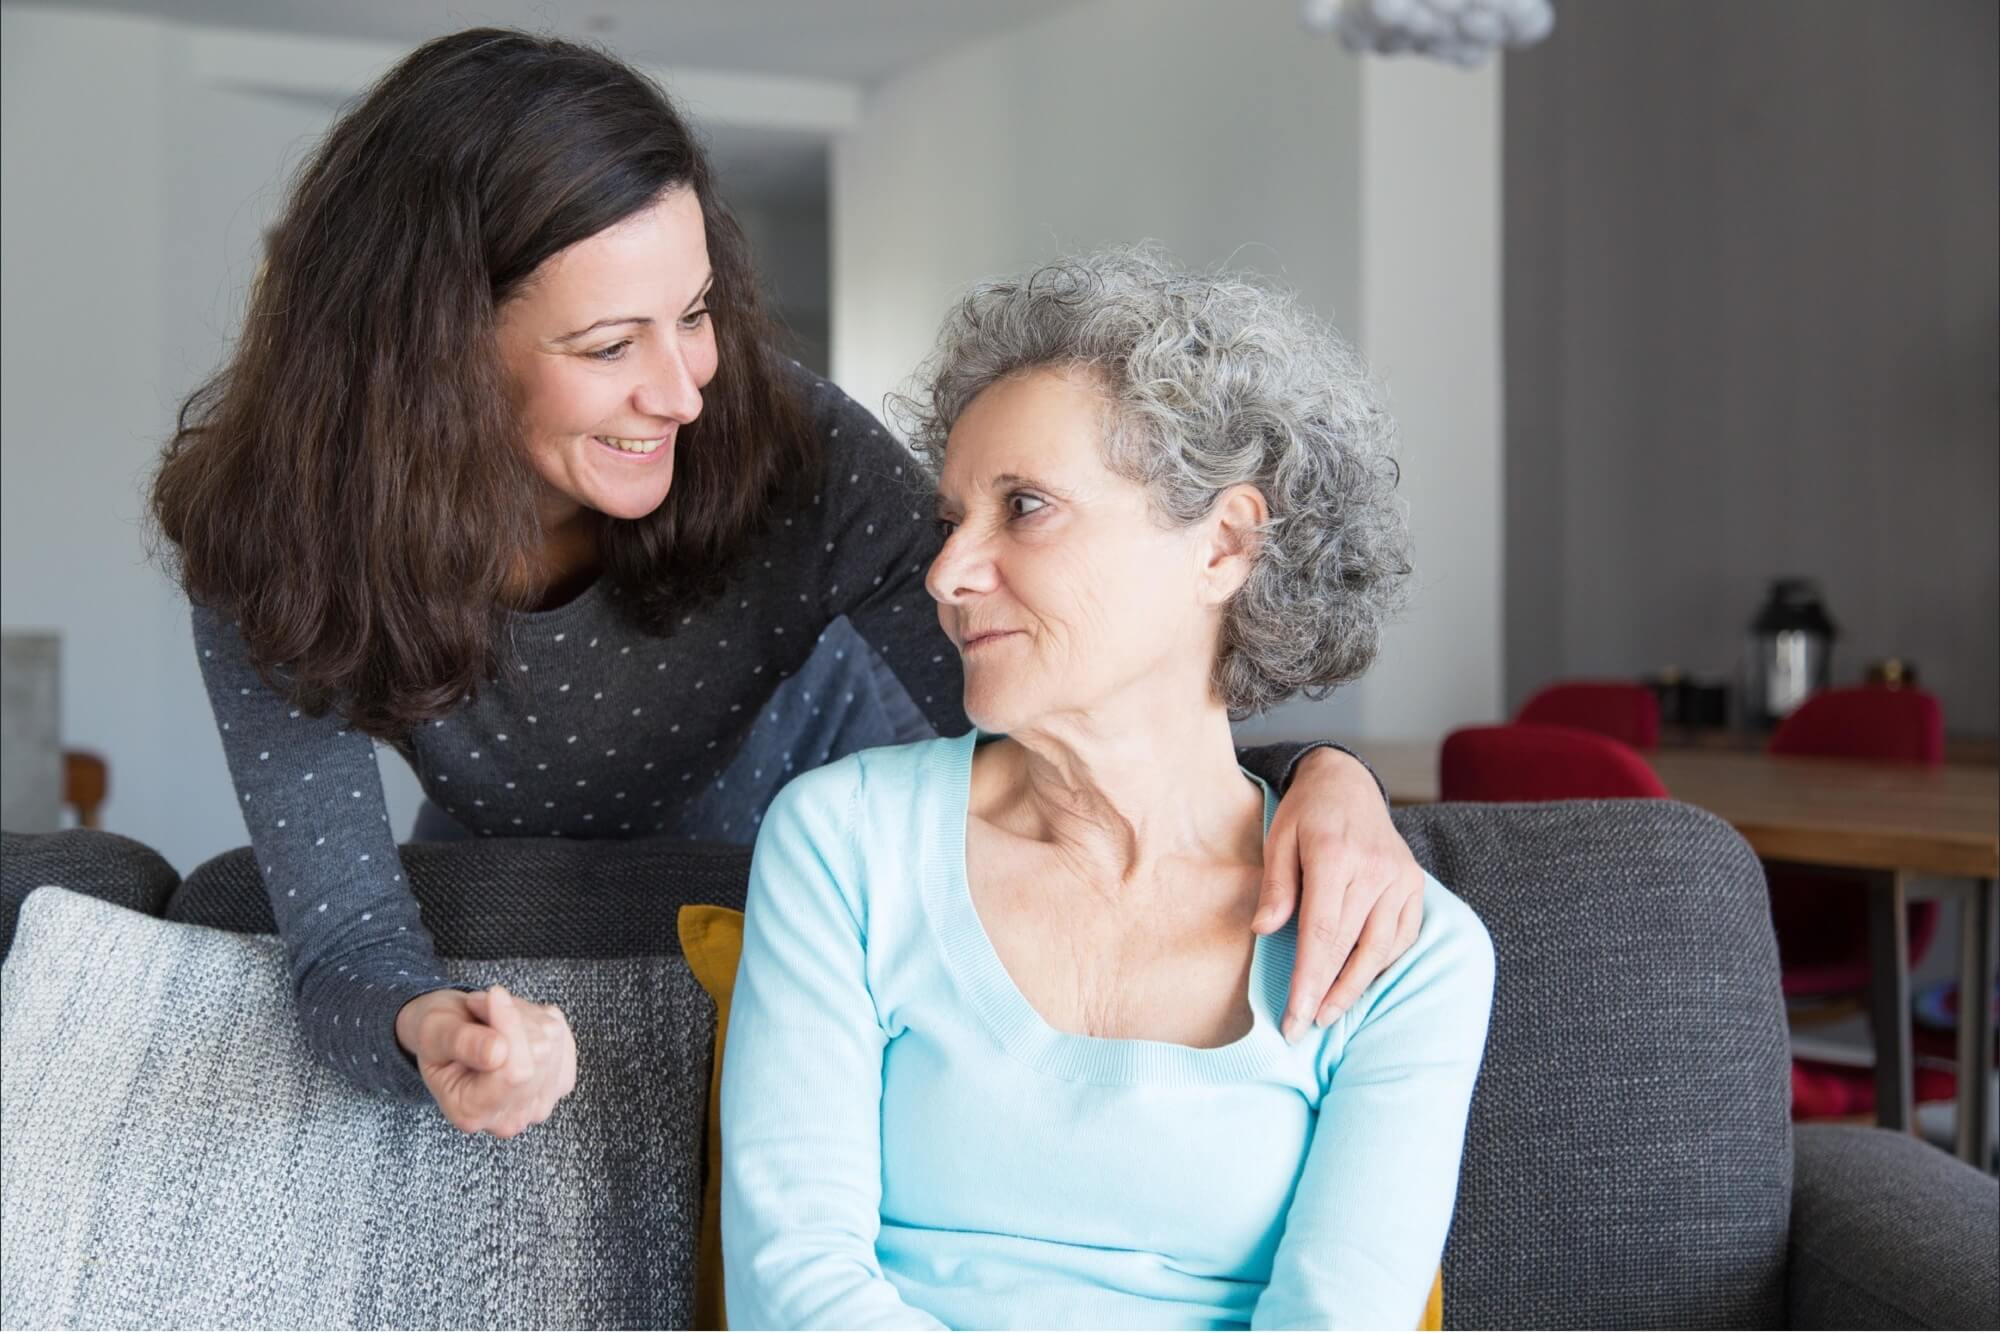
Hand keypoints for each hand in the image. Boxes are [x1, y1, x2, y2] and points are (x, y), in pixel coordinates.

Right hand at [395, 985, 577, 1137]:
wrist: (448, 1036)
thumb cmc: (437, 1034)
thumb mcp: (433, 1032)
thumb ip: (461, 1042)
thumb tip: (497, 1053)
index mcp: (470, 1113)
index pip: (515, 1072)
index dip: (509, 1025)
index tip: (493, 995)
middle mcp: (508, 1119)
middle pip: (539, 1055)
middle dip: (514, 1017)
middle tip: (484, 1006)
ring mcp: (538, 1104)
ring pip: (553, 1041)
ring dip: (526, 1016)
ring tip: (494, 1016)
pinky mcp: (559, 1083)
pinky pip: (563, 1037)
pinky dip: (542, 1020)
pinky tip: (517, 1025)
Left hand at [1254, 747, 1424, 1042]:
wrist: (1348, 782)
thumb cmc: (1306, 814)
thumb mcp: (1278, 838)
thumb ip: (1275, 886)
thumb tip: (1263, 931)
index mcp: (1335, 856)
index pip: (1321, 933)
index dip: (1307, 980)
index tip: (1292, 1017)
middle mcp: (1375, 870)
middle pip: (1350, 947)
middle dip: (1325, 994)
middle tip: (1301, 1027)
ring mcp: (1400, 878)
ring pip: (1380, 948)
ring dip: (1354, 987)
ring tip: (1326, 1014)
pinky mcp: (1414, 885)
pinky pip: (1401, 937)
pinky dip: (1380, 964)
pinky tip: (1357, 982)